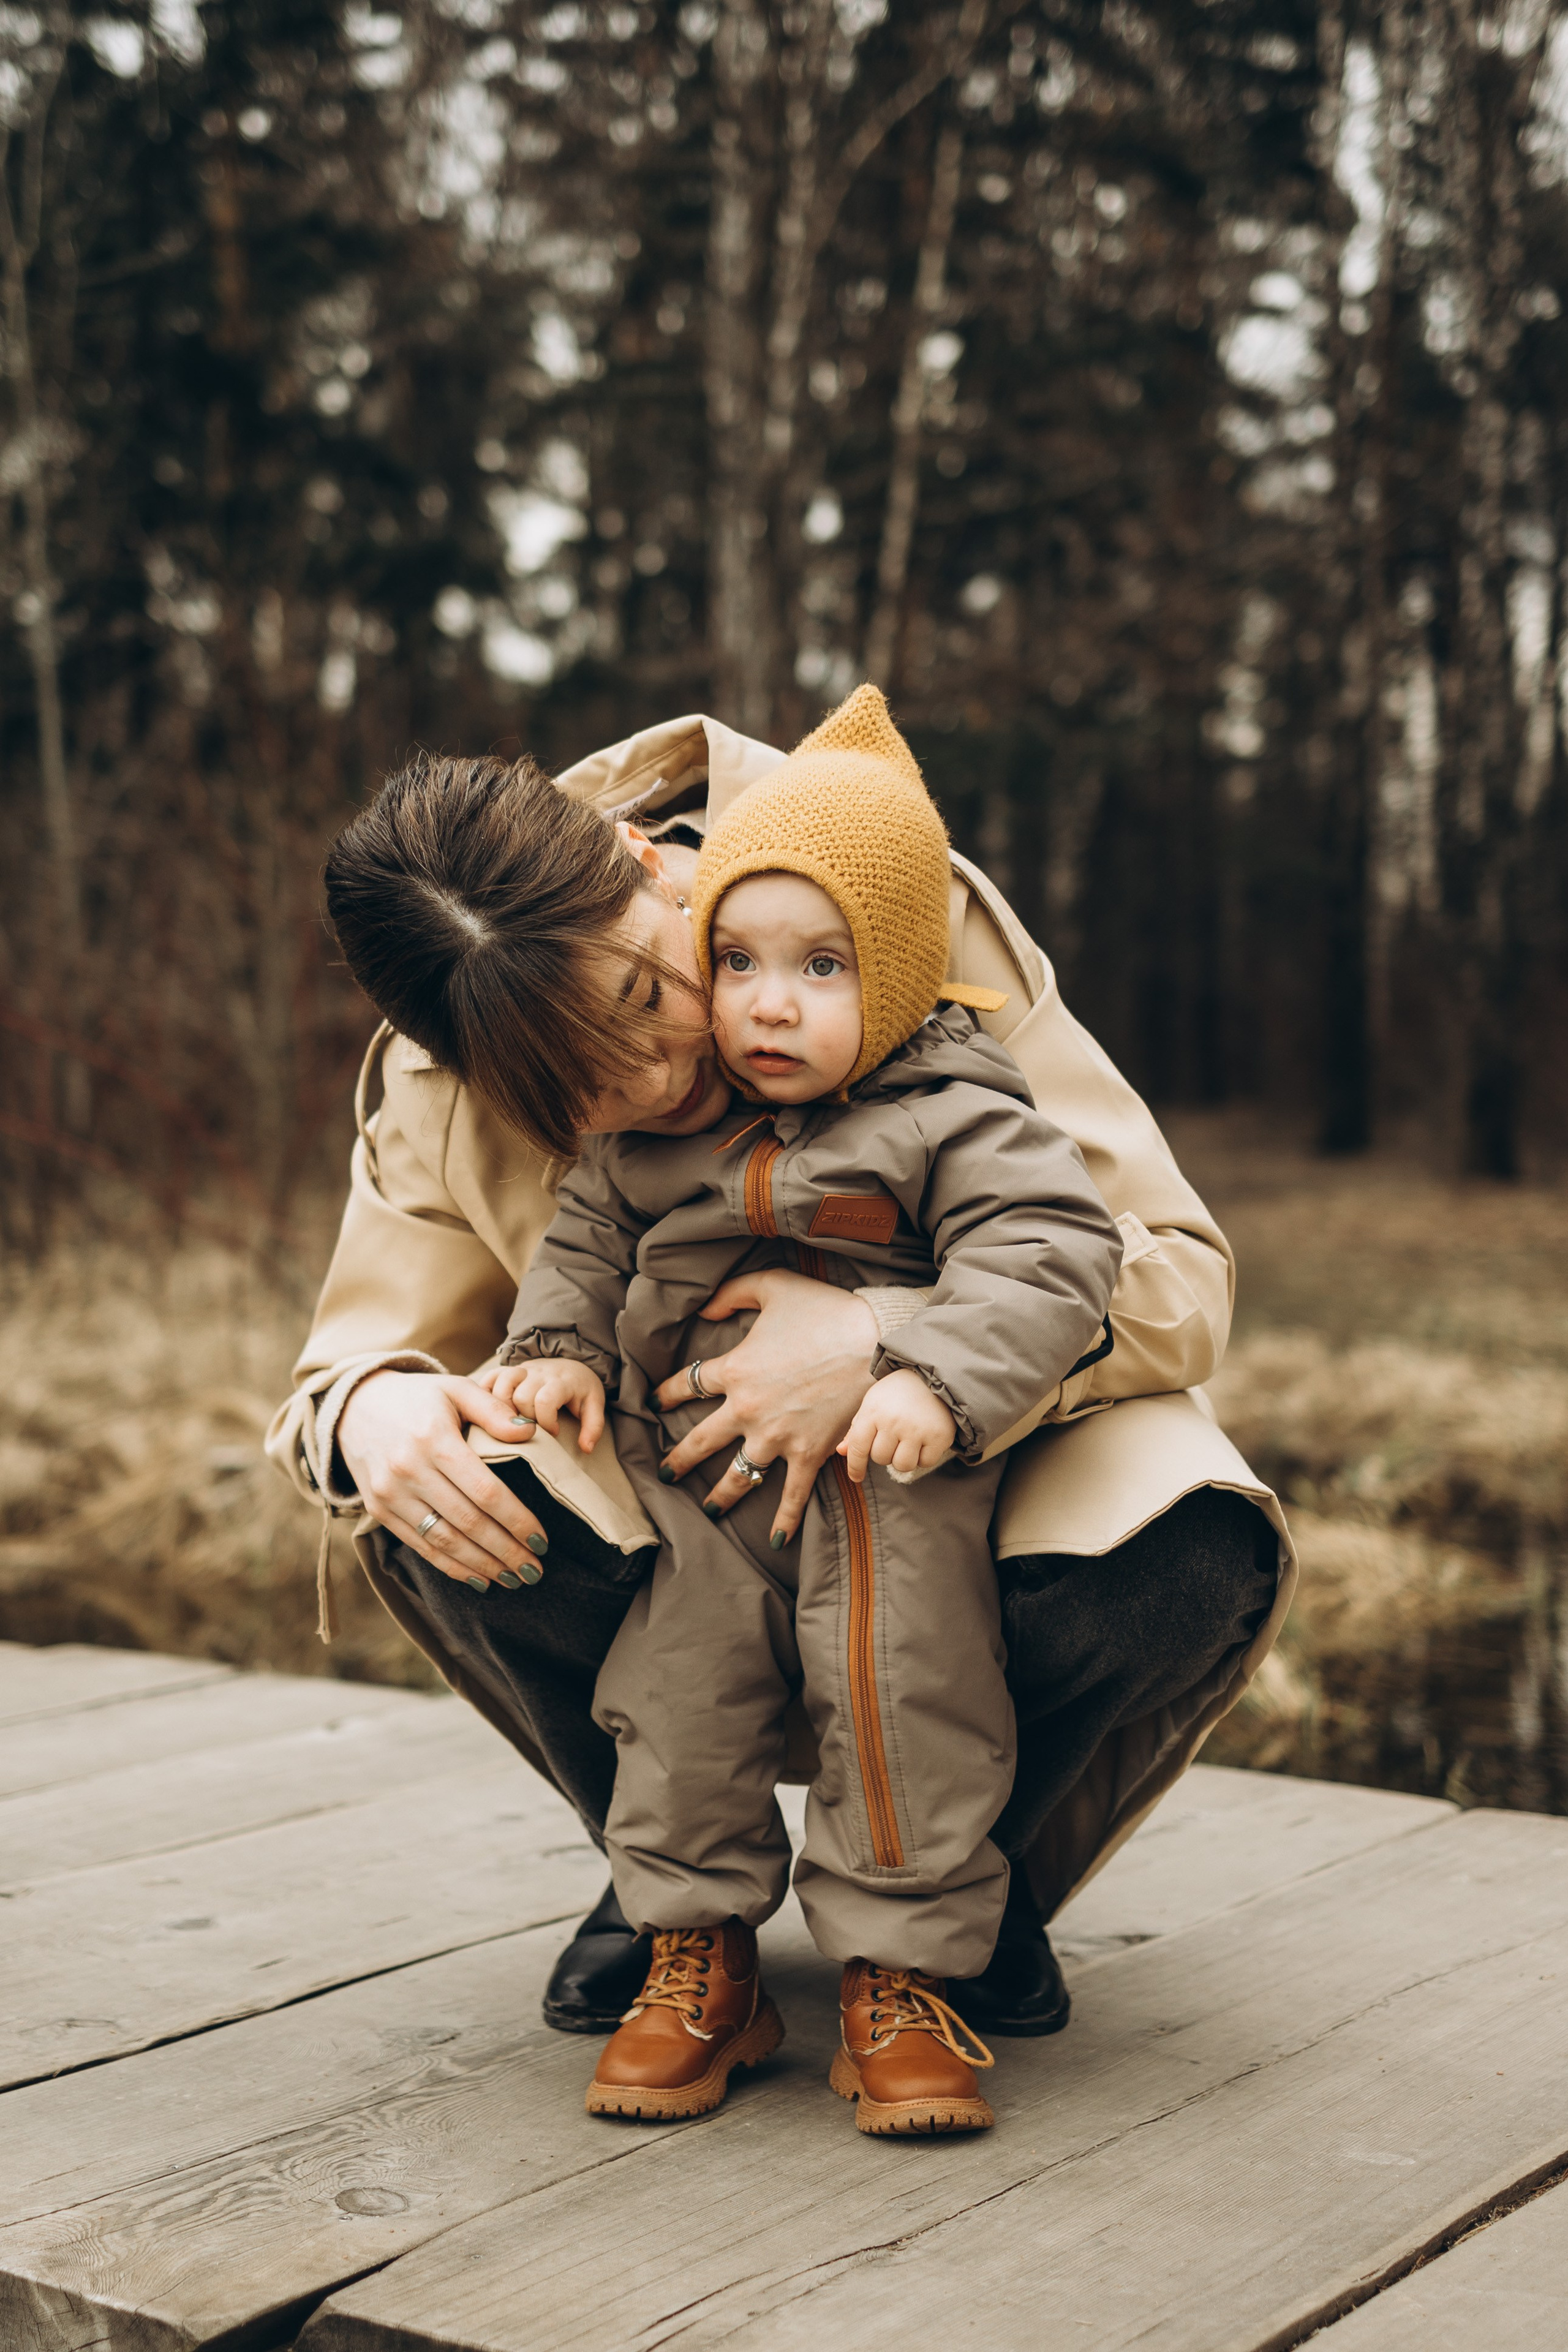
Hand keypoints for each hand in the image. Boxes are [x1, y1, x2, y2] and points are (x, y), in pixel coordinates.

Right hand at [336, 1369, 551, 1590]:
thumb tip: (530, 1434)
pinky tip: (478, 1578)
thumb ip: (494, 1410)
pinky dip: (450, 1567)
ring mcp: (390, 1494)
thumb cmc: (417, 1397)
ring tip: (513, 1578)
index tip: (542, 1540)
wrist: (353, 1406)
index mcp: (434, 1439)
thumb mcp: (456, 1388)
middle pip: (468, 1522)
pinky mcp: (379, 1510)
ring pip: (443, 1541)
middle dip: (506, 1551)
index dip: (517, 1520)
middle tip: (535, 1570)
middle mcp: (409, 1469)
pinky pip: (419, 1546)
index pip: (485, 1491)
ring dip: (482, 1565)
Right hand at [489, 1359, 606, 1452]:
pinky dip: (486, 1394)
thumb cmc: (579, 1390)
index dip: (546, 1421)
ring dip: (504, 1408)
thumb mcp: (593, 1406)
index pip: (545, 1400)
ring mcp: (520, 1370)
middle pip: (521, 1396)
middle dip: (525, 1418)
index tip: (554, 1432)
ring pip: (502, 1386)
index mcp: (560, 1381)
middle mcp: (538, 1373)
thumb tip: (585, 1449)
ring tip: (513, 1423)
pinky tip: (492, 1412)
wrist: (570, 1365)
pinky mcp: (506, 1370)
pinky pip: (489, 1378)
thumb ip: (593, 1427)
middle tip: (533, 1428)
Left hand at [652, 1269, 878, 1544]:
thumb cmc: (826, 1311)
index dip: (668, 1393)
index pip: (688, 1384)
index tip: (657, 1403)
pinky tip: (775, 1542)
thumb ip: (732, 1293)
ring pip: (738, 1476)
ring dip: (720, 1497)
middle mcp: (747, 1410)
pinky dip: (784, 1521)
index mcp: (735, 1369)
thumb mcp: (773, 1286)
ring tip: (708, 1511)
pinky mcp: (808, 1454)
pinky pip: (791, 1495)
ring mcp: (776, 1437)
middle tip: (667, 1473)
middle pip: (701, 1441)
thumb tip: (704, 1311)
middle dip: (680, 1459)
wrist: (875, 1342)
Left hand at [838, 1369, 955, 1483]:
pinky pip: (925, 1463)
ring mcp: (917, 1429)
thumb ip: (856, 1429)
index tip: (856, 1477)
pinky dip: (924, 1457)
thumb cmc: (896, 1394)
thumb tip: (841, 1452)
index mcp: (873, 1411)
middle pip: (881, 1459)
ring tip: (908, 1440)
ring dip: (904, 1458)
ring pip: (902, 1465)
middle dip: (885, 1453)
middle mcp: (893, 1420)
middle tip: (895, 1436)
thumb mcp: (872, 1404)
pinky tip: (924, 1439)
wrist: (932, 1377)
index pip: (858, 1447)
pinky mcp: (938, 1436)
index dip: (855, 1466)